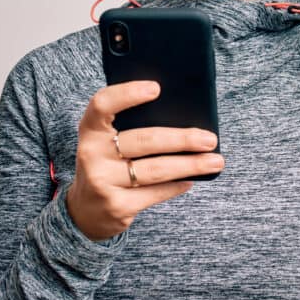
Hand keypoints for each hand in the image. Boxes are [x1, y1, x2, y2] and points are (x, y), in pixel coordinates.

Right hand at [65, 80, 223, 241]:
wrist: (84, 211)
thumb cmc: (106, 164)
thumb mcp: (106, 143)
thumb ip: (129, 126)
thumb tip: (182, 116)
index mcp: (90, 130)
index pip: (103, 104)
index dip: (128, 94)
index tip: (156, 88)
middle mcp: (92, 154)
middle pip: (144, 140)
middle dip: (182, 139)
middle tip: (210, 139)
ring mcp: (103, 182)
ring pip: (156, 169)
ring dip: (190, 165)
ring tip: (215, 161)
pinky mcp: (117, 206)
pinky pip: (156, 193)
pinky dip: (177, 185)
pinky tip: (192, 179)